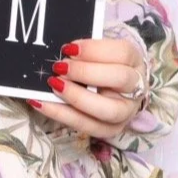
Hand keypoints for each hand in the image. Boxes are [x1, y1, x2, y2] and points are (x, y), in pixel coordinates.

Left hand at [31, 37, 146, 140]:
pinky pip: (87, 126)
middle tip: (60, 67)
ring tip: (53, 85)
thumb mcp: (97, 50)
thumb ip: (83, 49)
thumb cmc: (101, 64)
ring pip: (108, 109)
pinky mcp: (111, 129)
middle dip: (86, 72)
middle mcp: (136, 87)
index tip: (68, 48)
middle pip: (120, 79)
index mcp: (134, 60)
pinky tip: (40, 103)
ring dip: (76, 97)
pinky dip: (61, 114)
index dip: (94, 50)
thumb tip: (59, 49)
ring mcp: (126, 112)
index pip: (122, 53)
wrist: (114, 88)